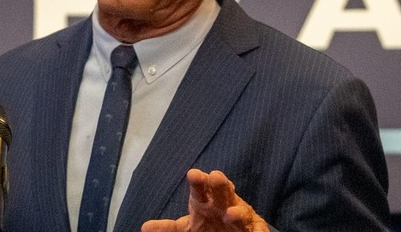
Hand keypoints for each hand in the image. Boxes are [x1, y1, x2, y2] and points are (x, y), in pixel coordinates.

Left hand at [141, 169, 268, 231]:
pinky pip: (256, 229)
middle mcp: (222, 203)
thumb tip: (144, 228)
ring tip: (230, 214)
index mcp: (204, 200)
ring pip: (239, 210)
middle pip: (221, 191)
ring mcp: (239, 215)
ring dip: (237, 211)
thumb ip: (167, 228)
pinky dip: (256, 231)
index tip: (193, 174)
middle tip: (215, 176)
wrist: (231, 231)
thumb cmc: (207, 224)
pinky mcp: (254, 228)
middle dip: (218, 184)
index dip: (198, 182)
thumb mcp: (186, 228)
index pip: (199, 189)